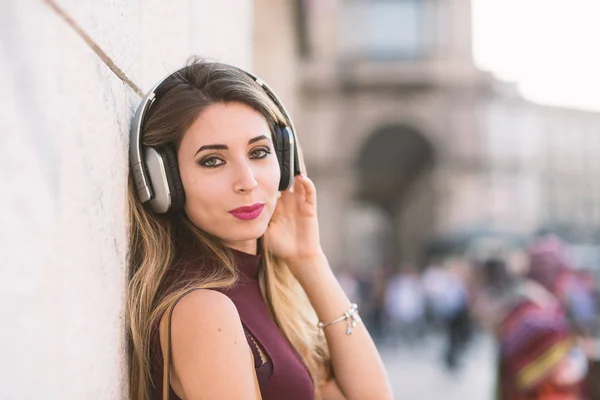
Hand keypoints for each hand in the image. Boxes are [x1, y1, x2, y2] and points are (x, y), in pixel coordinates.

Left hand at [263, 145, 323, 277]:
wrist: (295, 256)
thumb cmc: (276, 242)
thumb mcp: (260, 225)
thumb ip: (250, 215)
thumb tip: (233, 204)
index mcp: (276, 199)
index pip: (271, 177)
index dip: (267, 165)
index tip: (259, 151)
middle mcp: (289, 196)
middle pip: (286, 172)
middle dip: (284, 158)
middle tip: (280, 140)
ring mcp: (300, 201)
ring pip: (300, 177)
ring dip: (298, 165)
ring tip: (295, 149)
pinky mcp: (309, 208)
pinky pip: (309, 193)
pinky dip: (306, 185)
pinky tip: (301, 177)